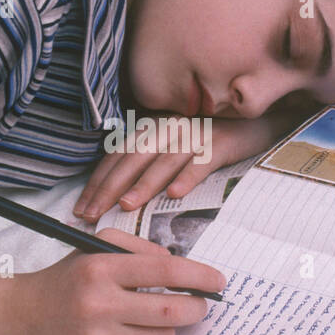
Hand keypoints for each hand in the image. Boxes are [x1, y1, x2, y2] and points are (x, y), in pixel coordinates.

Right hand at [13, 227, 226, 334]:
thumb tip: (180, 266)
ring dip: (167, 329)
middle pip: (171, 312)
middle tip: (201, 305)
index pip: (164, 271)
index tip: (219, 281)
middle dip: (197, 308)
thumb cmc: (68, 281)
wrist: (22, 319)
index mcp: (99, 268)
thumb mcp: (95, 249)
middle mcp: (97, 305)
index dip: (199, 276)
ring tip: (148, 320)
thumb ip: (138, 249)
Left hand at [72, 106, 310, 222]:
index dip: (97, 183)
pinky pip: (201, 163)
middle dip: (110, 188)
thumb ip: (148, 161)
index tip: (81, 209)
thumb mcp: (172, 143)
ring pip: (164, 161)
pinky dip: (188, 177)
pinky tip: (176, 194)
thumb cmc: (207, 137)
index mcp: (152, 128)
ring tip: (126, 205)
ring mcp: (194, 135)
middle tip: (92, 215)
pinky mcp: (220, 144)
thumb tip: (117, 192)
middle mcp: (168, 129)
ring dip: (144, 184)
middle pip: (133, 159)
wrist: (253, 119)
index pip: (117, 156)